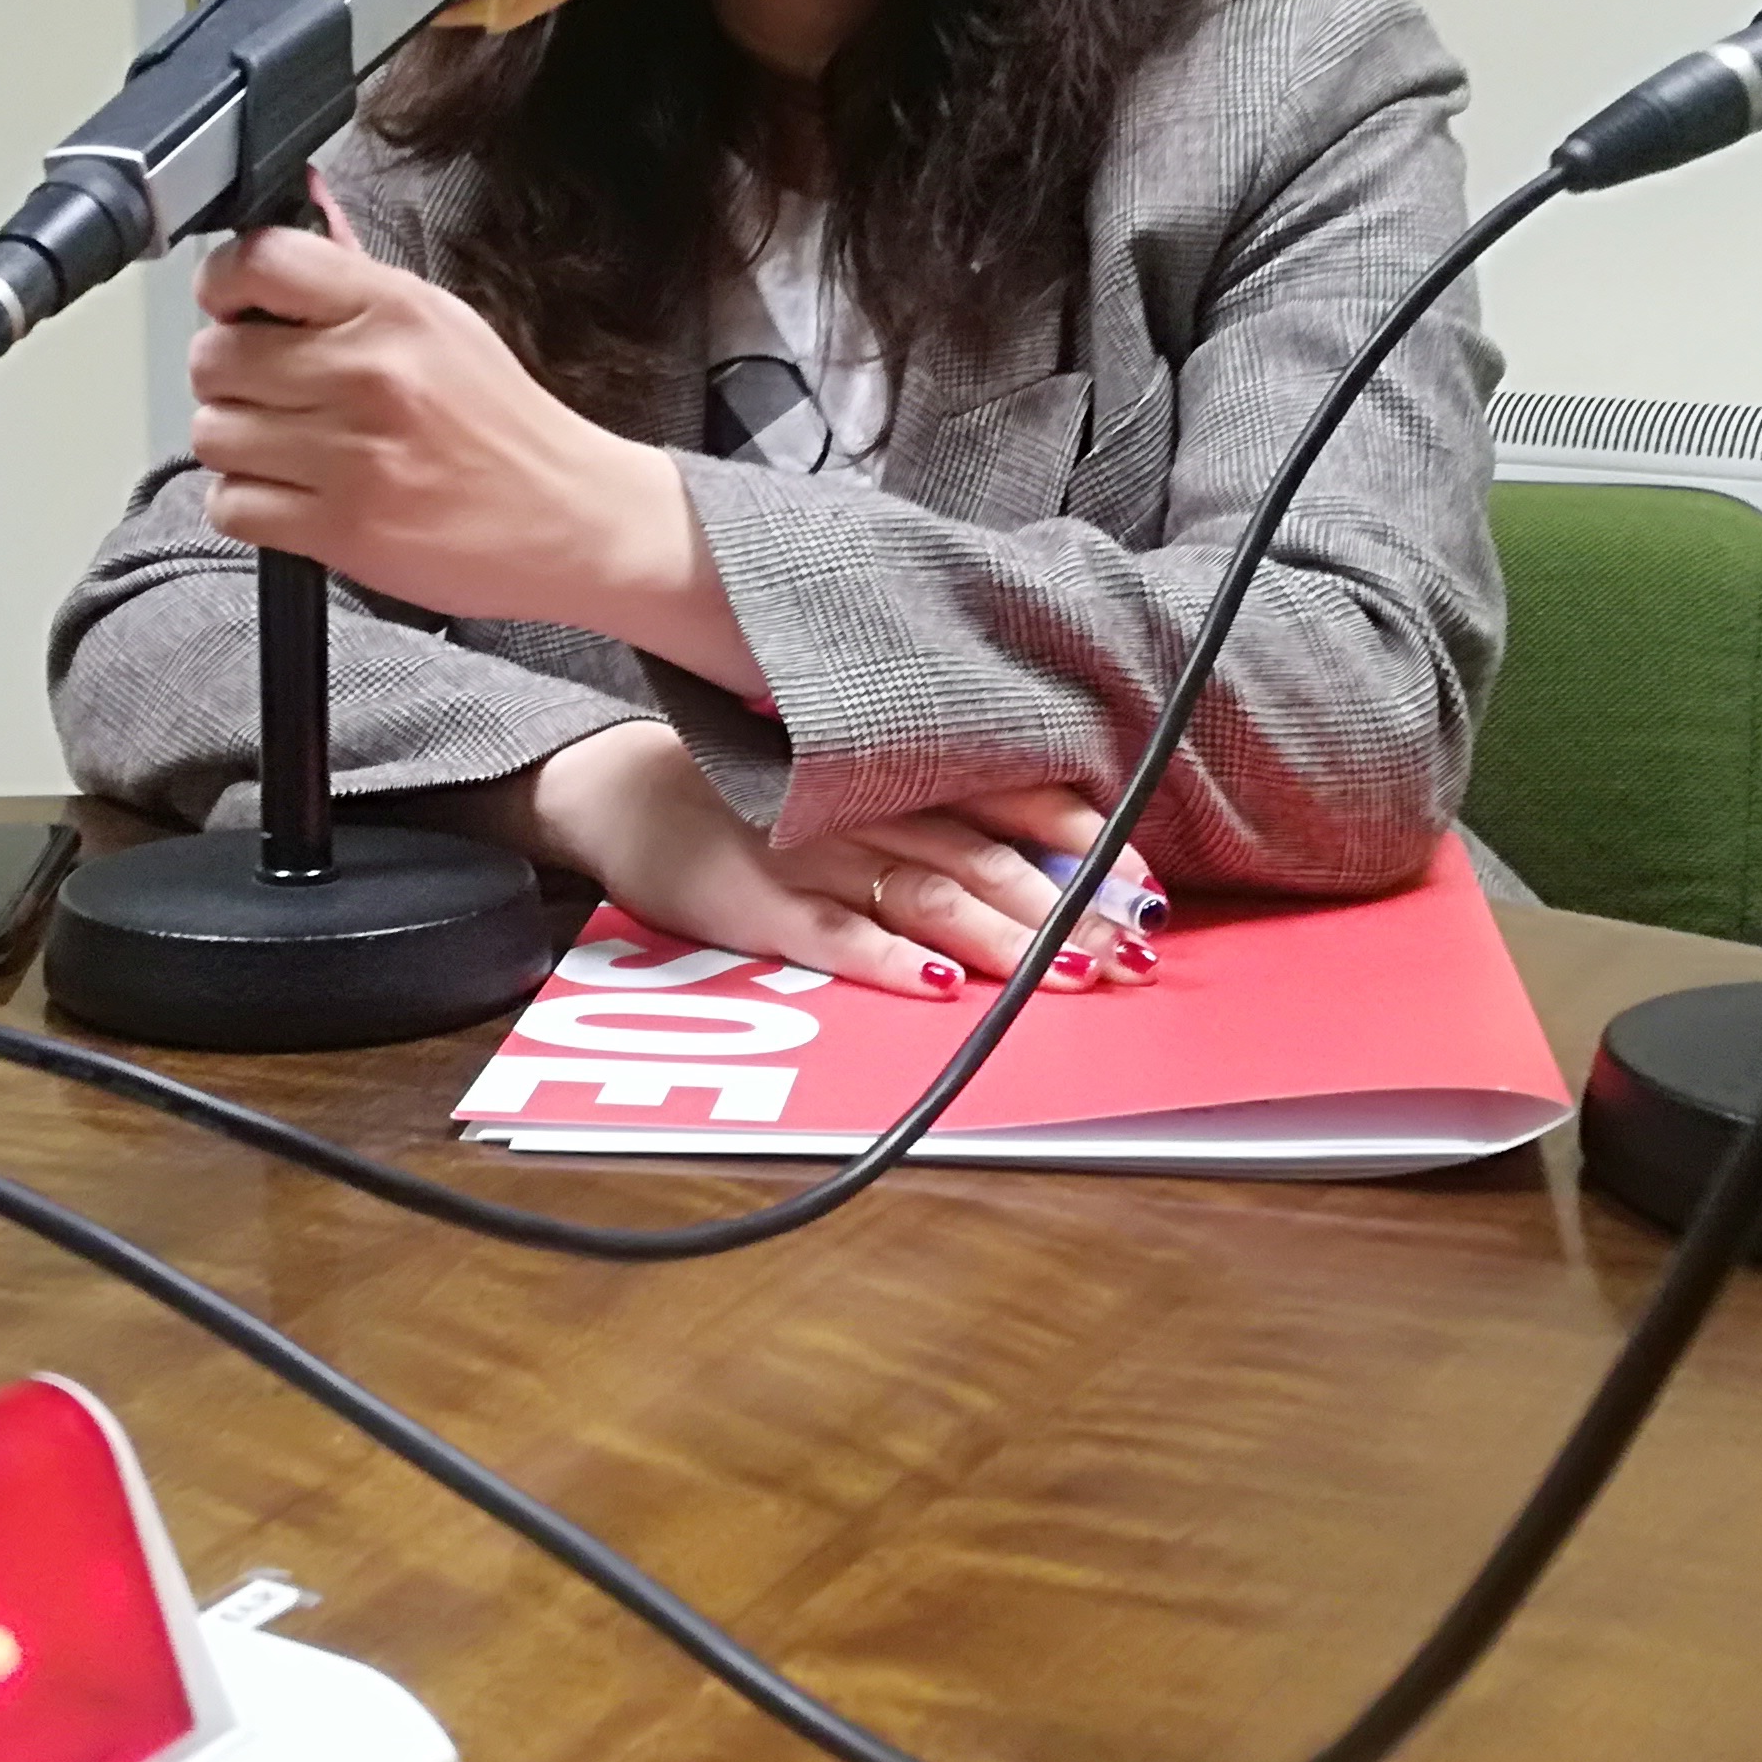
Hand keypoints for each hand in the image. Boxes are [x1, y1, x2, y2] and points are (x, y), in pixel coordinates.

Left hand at [190, 212, 712, 649]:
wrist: (572, 519)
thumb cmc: (506, 428)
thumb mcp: (442, 327)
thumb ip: (353, 289)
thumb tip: (277, 245)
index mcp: (395, 309)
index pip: (257, 262)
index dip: (223, 286)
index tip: (231, 309)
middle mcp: (370, 372)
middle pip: (213, 358)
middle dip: (231, 379)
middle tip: (272, 394)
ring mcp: (352, 453)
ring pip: (213, 434)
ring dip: (239, 446)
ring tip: (290, 451)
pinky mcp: (341, 527)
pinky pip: (230, 505)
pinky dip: (249, 505)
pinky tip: (293, 496)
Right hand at [516, 725, 1149, 997]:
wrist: (614, 790)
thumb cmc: (744, 789)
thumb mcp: (839, 776)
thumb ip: (929, 805)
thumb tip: (1050, 846)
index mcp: (888, 777)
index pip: (1005, 803)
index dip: (1080, 842)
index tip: (1146, 884)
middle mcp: (860, 809)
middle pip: (985, 859)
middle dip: (1066, 910)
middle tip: (1134, 952)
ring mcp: (807, 855)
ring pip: (927, 894)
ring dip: (1006, 939)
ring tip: (1071, 975)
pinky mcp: (752, 904)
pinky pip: (830, 934)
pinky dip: (887, 958)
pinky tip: (940, 985)